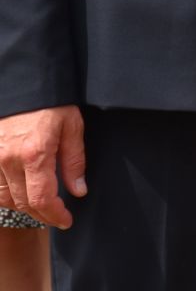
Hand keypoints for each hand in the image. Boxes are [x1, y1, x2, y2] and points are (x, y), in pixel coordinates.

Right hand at [0, 106, 85, 228]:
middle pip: (22, 203)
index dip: (55, 215)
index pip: (42, 199)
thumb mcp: (72, 126)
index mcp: (34, 154)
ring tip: (41, 206)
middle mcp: (8, 159)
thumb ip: (74, 160)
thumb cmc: (51, 102)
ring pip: (4, 198)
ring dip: (23, 207)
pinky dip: (6, 195)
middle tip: (57, 216)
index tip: (66, 220)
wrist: (25, 84)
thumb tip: (78, 190)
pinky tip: (20, 193)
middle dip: (42, 215)